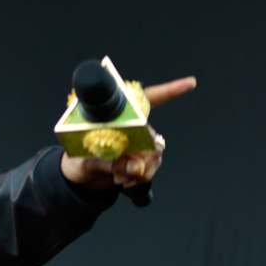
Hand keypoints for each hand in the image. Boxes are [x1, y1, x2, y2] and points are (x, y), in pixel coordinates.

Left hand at [61, 76, 196, 190]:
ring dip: (142, 169)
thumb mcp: (87, 161)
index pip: (143, 100)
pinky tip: (127, 181)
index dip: (168, 91)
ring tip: (120, 178)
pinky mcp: (141, 158)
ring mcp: (138, 142)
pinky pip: (153, 165)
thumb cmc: (76, 160)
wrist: (78, 179)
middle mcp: (131, 126)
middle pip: (151, 135)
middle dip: (142, 156)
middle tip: (123, 172)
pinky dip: (142, 176)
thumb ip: (110, 162)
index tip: (190, 83)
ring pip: (154, 152)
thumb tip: (135, 167)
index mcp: (115, 117)